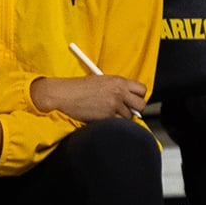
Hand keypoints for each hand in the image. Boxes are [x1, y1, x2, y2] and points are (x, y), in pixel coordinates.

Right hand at [30, 75, 147, 121]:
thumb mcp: (101, 81)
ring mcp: (113, 105)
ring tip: (109, 114)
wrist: (63, 94)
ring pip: (129, 117)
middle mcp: (119, 92)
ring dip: (121, 118)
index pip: (142, 89)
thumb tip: (128, 98)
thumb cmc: (78, 87)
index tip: (134, 100)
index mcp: (119, 81)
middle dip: (136, 109)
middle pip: (141, 105)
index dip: (139, 96)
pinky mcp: (106, 116)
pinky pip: (117, 123)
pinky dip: (113, 124)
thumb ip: (117, 87)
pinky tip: (104, 119)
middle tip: (127, 110)